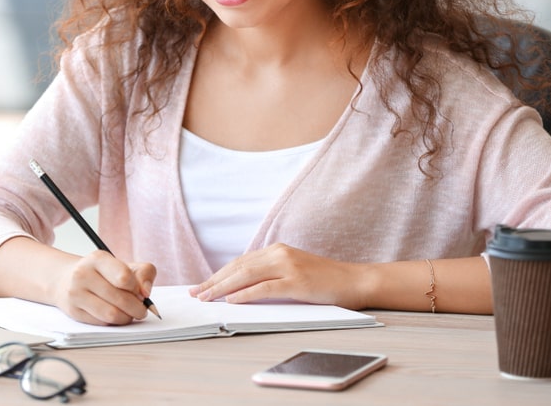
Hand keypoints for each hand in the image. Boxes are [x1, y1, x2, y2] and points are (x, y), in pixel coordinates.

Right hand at [51, 250, 157, 325]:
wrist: (67, 278)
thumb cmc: (103, 273)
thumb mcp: (124, 264)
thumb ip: (144, 273)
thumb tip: (146, 292)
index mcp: (98, 259)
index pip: (124, 277)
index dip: (137, 288)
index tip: (141, 292)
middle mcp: (83, 274)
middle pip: (121, 299)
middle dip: (137, 308)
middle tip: (142, 310)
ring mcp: (76, 293)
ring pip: (111, 314)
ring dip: (127, 318)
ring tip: (130, 314)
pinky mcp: (73, 311)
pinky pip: (101, 323)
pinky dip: (114, 322)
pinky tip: (116, 315)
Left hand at [188, 243, 360, 307]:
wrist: (354, 281)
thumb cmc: (323, 280)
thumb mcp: (292, 272)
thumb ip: (270, 275)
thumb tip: (239, 289)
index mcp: (276, 250)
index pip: (239, 262)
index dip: (218, 274)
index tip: (201, 285)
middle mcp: (279, 254)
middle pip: (238, 267)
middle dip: (214, 281)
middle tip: (196, 293)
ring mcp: (289, 266)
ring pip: (247, 275)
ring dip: (223, 287)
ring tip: (207, 297)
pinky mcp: (297, 282)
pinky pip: (265, 288)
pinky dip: (246, 293)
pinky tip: (232, 300)